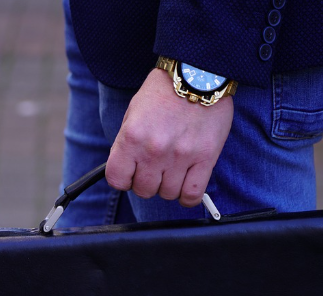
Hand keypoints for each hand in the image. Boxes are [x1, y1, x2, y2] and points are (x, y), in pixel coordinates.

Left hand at [105, 68, 232, 206]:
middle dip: (147, 182)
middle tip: (155, 168)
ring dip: (168, 187)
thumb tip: (125, 169)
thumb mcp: (132, 113)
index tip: (130, 174)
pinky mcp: (205, 158)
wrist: (198, 73)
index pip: (117, 179)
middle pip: (144, 190)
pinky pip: (192, 194)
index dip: (123, 179)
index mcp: (131, 138)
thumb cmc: (163, 92)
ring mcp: (180, 156)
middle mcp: (154, 150)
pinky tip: (187, 184)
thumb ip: (126, 143)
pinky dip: (188, 196)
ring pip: (167, 194)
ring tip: (173, 170)